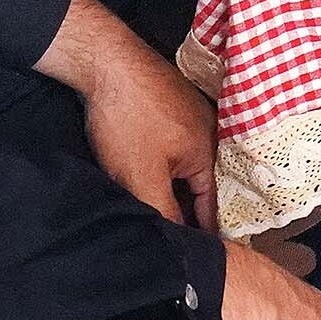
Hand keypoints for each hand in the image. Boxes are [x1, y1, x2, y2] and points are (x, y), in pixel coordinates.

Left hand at [33, 0, 214, 227]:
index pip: (212, 206)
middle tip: (171, 237)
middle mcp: (209, 134)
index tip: (200, 257)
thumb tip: (182, 243)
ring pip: (185, 167)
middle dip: (186, 210)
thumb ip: (165, 212)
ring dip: (172, 187)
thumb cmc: (129, 121)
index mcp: (210, 154)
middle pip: (200, 186)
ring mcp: (191, 116)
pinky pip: (175, 147)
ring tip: (156, 209)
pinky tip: (146, 173)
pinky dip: (164, 166)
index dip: (204, 232)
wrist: (107, 63)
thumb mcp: (143, 177)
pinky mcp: (171, 106)